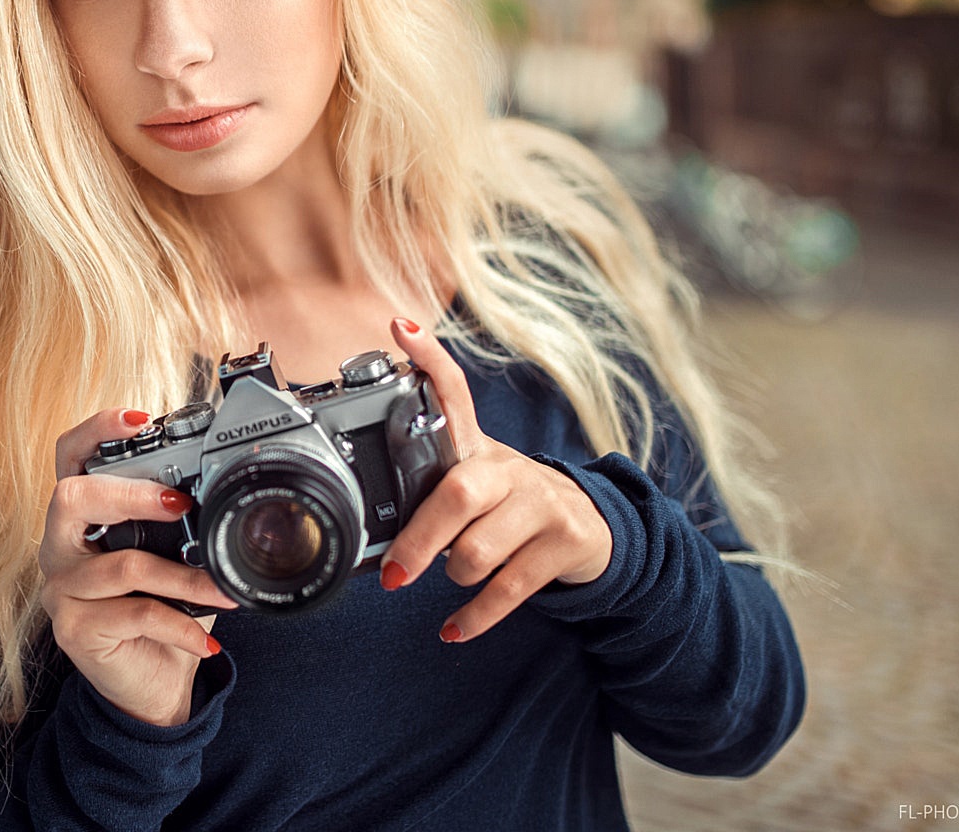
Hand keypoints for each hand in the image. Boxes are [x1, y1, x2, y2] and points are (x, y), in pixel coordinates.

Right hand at [37, 407, 237, 726]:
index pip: (69, 457)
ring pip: (120, 565)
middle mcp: (59, 547)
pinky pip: (134, 616)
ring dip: (181, 577)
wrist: (153, 686)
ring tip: (222, 590)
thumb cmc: (161, 610)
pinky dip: (179, 625)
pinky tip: (203, 641)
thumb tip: (222, 487)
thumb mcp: (173, 557)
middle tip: (179, 505)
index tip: (139, 419)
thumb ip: (181, 522)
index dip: (96, 430)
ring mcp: (60, 590)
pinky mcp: (74, 631)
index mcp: (81, 517)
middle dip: (129, 493)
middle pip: (71, 496)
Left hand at [379, 316, 612, 643]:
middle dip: (422, 539)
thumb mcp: (473, 476)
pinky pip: (510, 590)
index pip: (453, 390)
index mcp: (477, 447)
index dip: (429, 358)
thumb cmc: (508, 502)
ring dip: (455, 576)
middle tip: (394, 574)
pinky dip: (475, 617)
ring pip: (480, 551)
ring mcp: (542, 505)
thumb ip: (428, 474)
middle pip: (458, 494)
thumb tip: (366, 500)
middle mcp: (510, 468)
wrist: (592, 528)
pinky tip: (453, 629)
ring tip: (451, 576)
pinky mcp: (565, 545)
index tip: (400, 328)